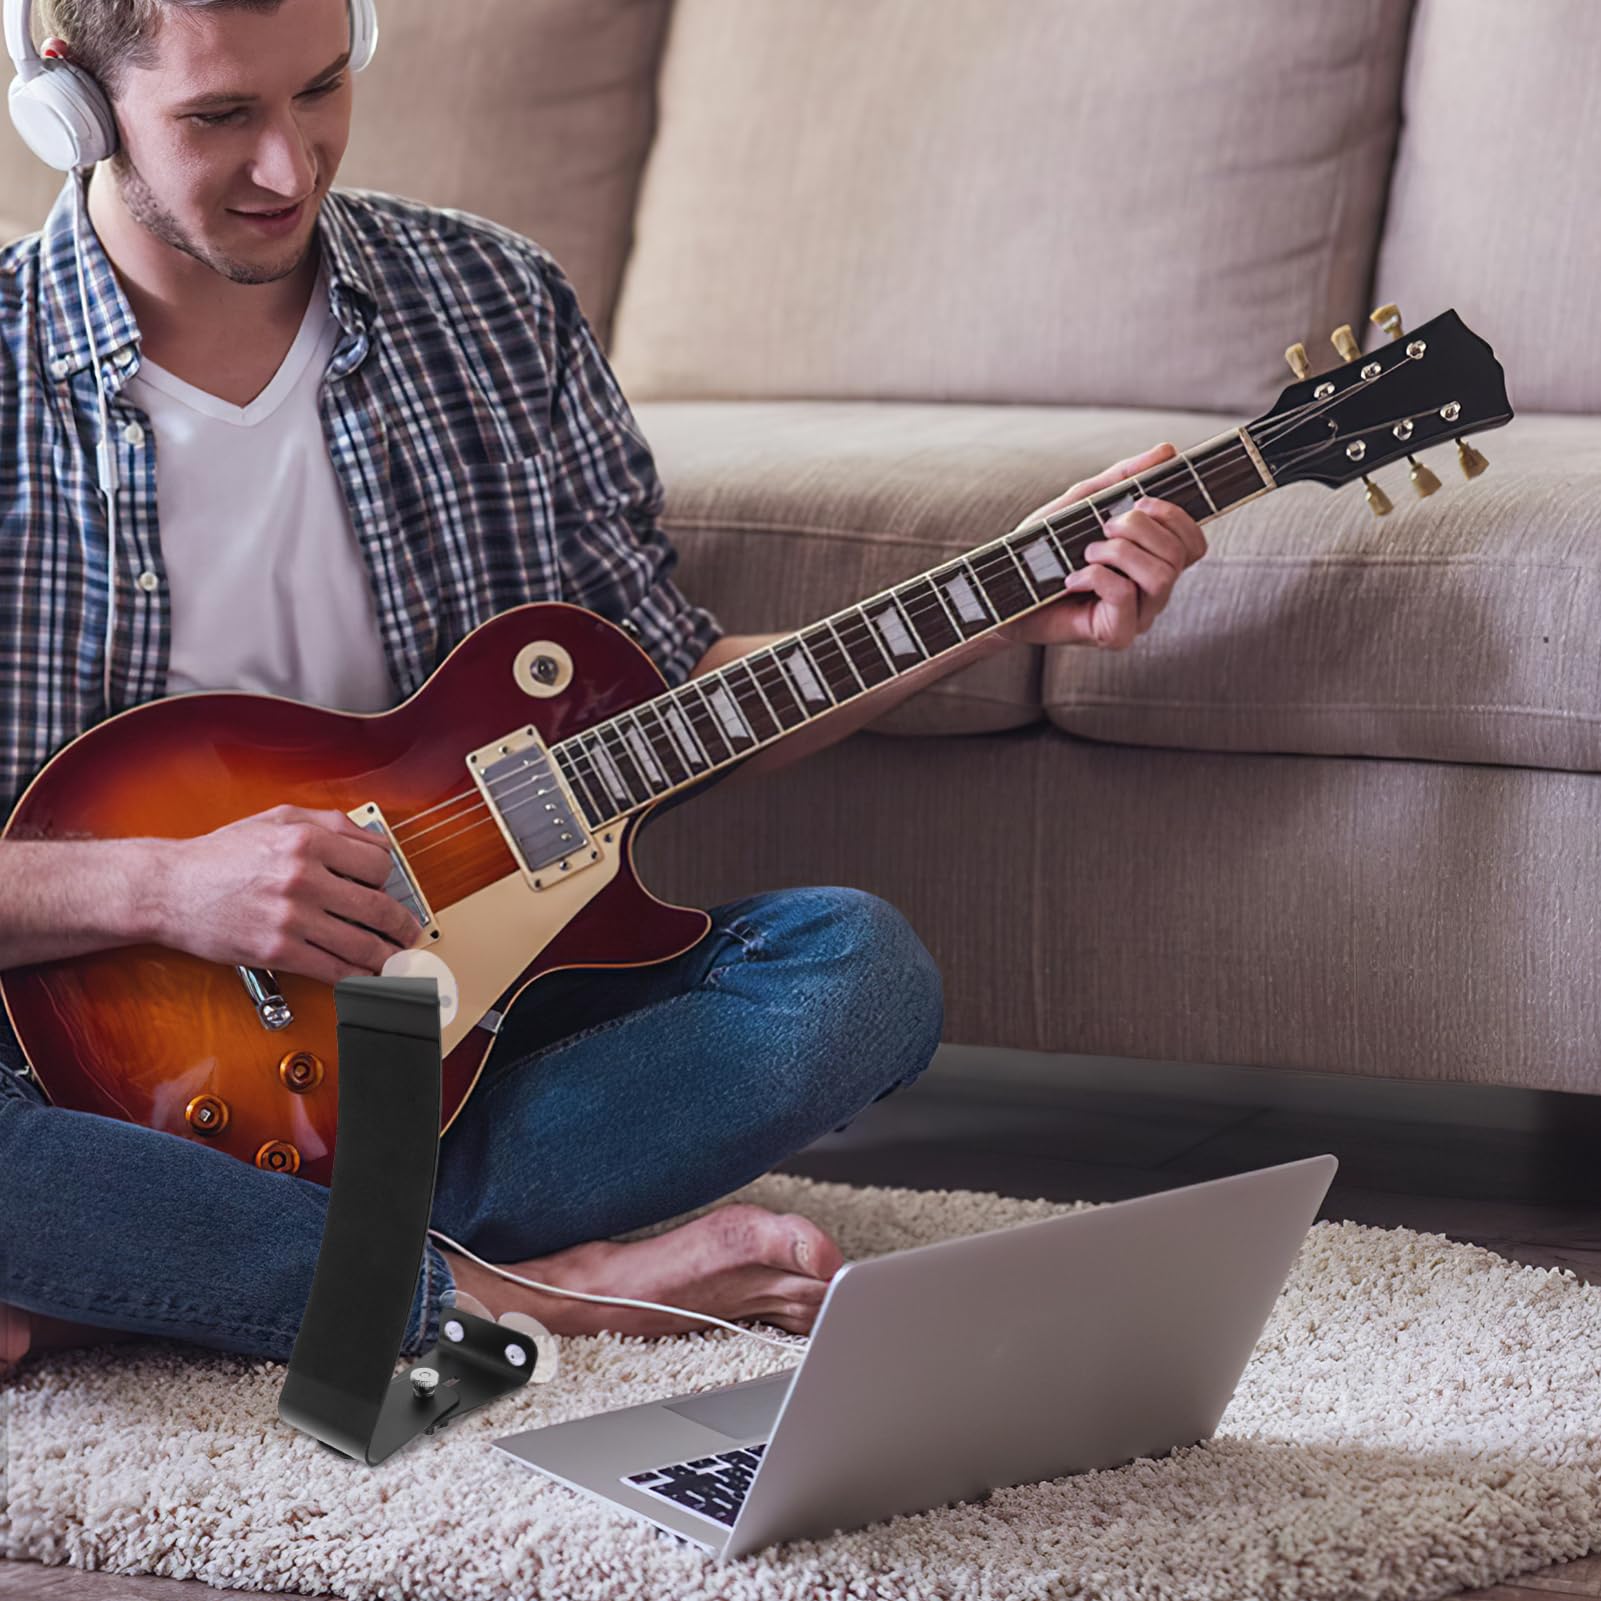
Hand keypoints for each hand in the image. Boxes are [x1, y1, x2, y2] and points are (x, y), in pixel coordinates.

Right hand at [151, 803, 418, 984]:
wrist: (168, 889)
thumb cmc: (221, 854)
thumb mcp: (278, 818)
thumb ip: (332, 823)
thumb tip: (376, 839)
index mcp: (307, 841)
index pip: (378, 864)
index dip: (388, 878)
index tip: (389, 889)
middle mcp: (303, 878)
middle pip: (378, 907)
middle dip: (402, 923)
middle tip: (411, 931)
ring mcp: (291, 918)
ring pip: (362, 944)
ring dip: (389, 956)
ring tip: (399, 958)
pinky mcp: (278, 952)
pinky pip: (334, 970)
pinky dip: (359, 977)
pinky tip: (369, 977)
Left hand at [998, 441, 1208, 649]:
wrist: (1004, 592)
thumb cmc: (1043, 551)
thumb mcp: (1083, 503)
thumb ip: (1123, 478)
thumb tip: (1167, 451)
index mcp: (1153, 562)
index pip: (1194, 543)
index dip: (1176, 516)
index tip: (1139, 501)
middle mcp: (1153, 592)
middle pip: (1180, 555)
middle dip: (1140, 529)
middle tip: (1103, 527)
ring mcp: (1138, 616)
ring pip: (1161, 576)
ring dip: (1120, 552)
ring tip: (1086, 552)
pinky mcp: (1117, 635)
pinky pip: (1126, 597)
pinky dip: (1096, 577)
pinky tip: (1070, 579)